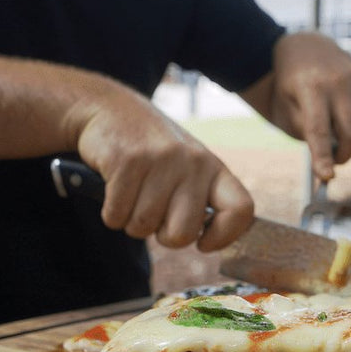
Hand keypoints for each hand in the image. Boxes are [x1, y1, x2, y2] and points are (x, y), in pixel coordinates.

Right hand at [70, 84, 253, 251]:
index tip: (204, 243)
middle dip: (163, 236)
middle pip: (183, 233)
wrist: (109, 108)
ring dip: (131, 220)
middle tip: (155, 215)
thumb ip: (200, 199)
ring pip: (143, 226)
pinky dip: (110, 212)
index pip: (241, 210)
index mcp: (214, 168)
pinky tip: (113, 188)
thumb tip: (207, 240)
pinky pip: (116, 215)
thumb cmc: (151, 151)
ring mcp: (162, 160)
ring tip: (132, 193)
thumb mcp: (187, 166)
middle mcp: (194, 162)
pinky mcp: (128, 160)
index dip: (224, 236)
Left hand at [240, 32, 350, 180]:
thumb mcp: (285, 108)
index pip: (319, 129)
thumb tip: (328, 161)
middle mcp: (336, 82)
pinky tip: (339, 115)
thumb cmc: (288, 85)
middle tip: (332, 162)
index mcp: (310, 88)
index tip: (326, 177)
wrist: (303, 45)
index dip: (323, 156)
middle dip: (344, 154)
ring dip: (349, 140)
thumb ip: (306, 132)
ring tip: (332, 134)